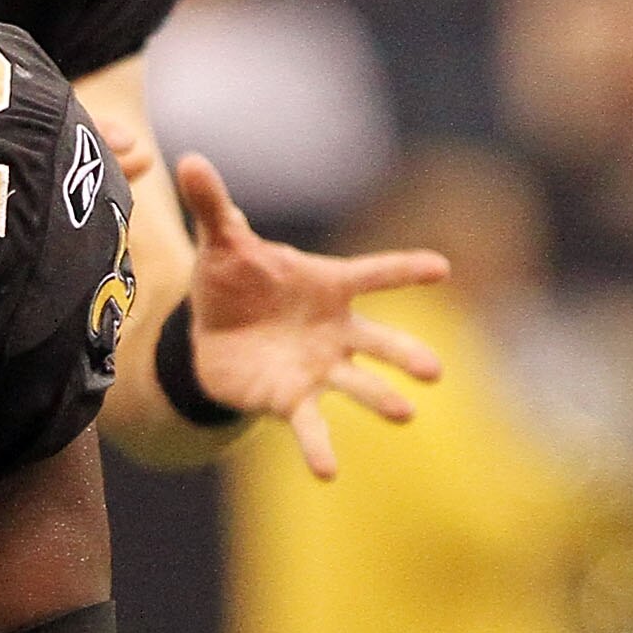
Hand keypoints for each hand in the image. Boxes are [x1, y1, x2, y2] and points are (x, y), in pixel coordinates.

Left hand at [177, 152, 448, 479]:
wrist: (209, 332)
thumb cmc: (232, 281)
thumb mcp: (221, 243)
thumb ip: (215, 205)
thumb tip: (191, 159)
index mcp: (328, 285)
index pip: (373, 274)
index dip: (404, 270)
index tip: (441, 267)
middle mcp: (335, 330)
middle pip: (379, 340)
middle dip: (406, 353)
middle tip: (433, 370)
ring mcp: (319, 368)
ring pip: (358, 385)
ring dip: (381, 398)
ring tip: (406, 413)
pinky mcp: (292, 399)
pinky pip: (311, 425)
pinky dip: (320, 448)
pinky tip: (328, 473)